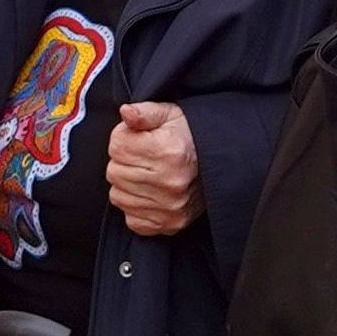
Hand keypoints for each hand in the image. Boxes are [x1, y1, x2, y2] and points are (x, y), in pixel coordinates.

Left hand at [105, 101, 199, 236]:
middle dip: (125, 163)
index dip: (124, 139)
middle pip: (114, 172)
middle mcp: (169, 182)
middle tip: (146, 159)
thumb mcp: (170, 115)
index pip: (116, 146)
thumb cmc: (191, 136)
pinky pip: (132, 219)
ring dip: (128, 186)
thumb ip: (144, 112)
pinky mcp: (170, 223)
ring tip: (150, 176)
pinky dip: (136, 208)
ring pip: (118, 196)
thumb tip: (126, 112)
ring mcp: (170, 206)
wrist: (222, 162)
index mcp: (167, 151)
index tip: (140, 140)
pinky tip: (152, 195)